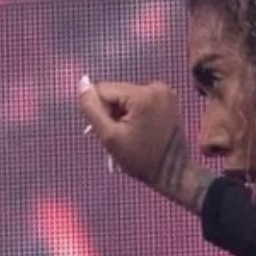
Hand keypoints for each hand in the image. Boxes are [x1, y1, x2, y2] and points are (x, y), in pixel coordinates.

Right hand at [78, 74, 210, 212]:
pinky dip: (136, 111)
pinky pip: (140, 98)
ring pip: (127, 95)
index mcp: (142, 95)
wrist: (172, 173)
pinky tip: (142, 128)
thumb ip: (92, 108)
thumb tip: (82, 82)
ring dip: (124, 112)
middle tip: (123, 135)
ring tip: (134, 133)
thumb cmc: (140, 159)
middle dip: (114, 111)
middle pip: (117, 92)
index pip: (103, 90)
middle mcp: (156, 86)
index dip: (101, 111)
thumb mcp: (109, 137)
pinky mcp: (169, 98)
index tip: (113, 131)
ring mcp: (165, 91)